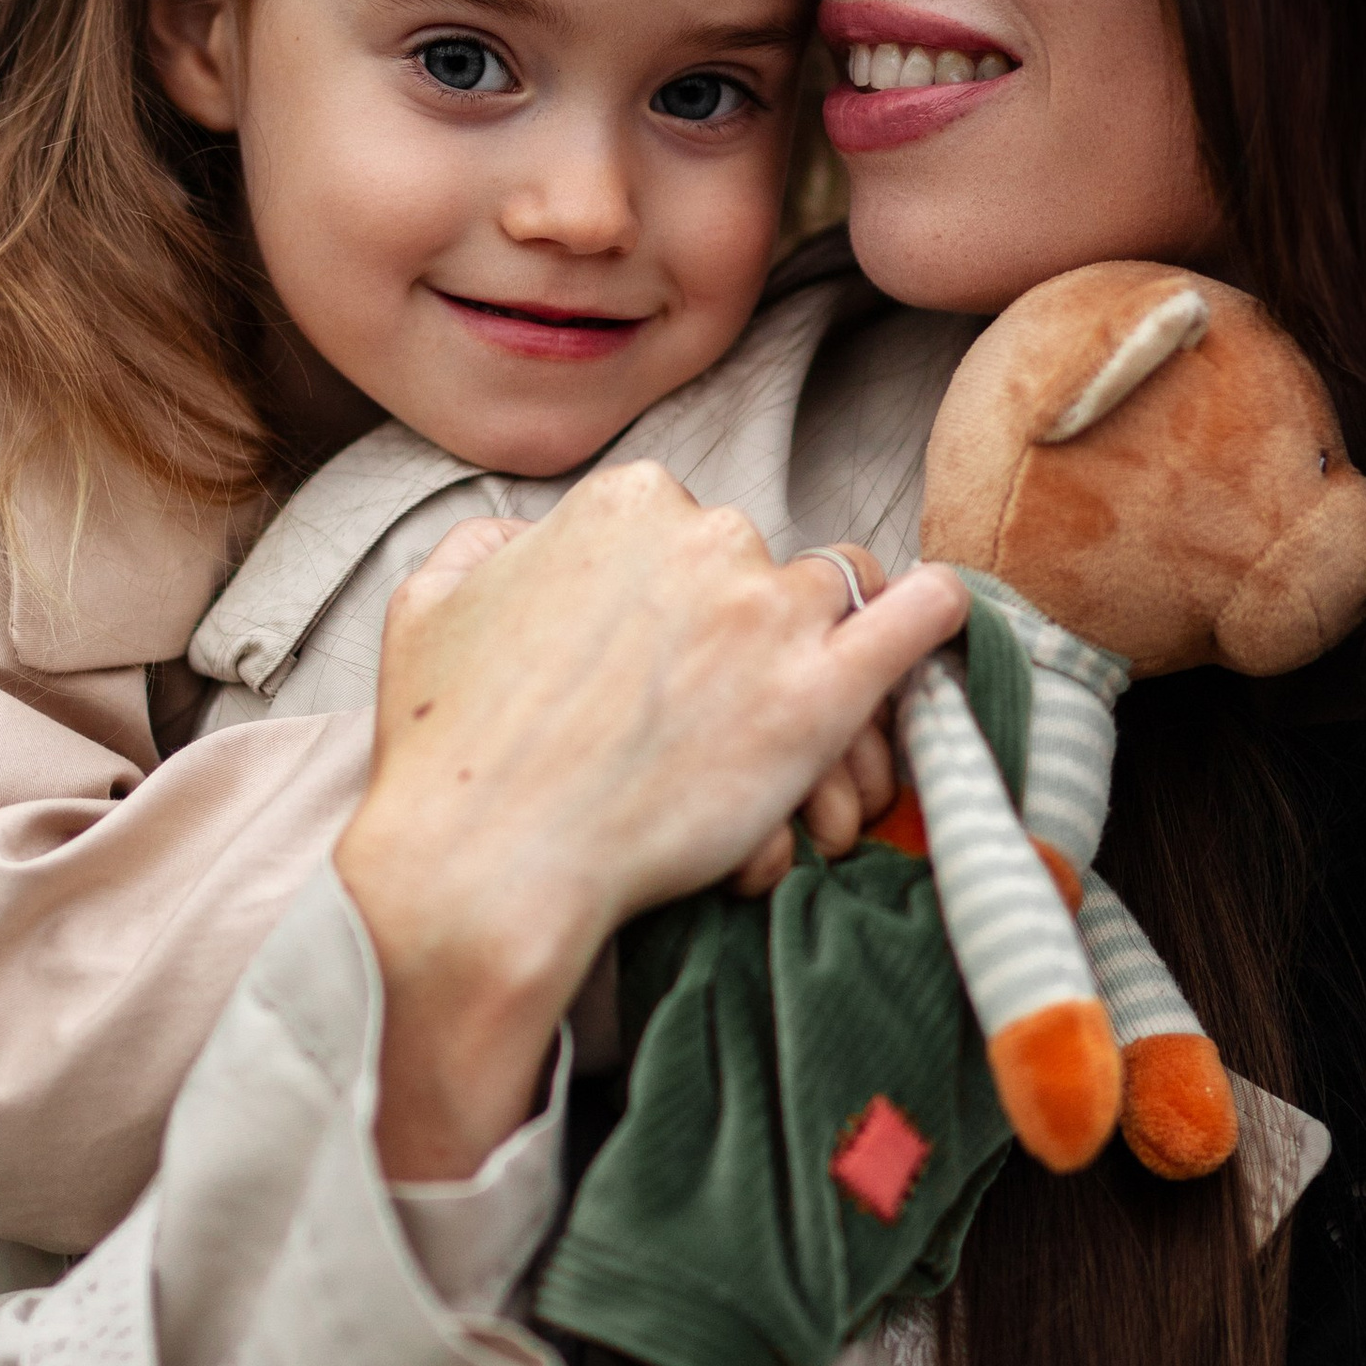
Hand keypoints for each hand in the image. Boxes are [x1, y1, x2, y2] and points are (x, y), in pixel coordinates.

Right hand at [335, 465, 964, 1177]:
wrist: (485, 862)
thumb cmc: (448, 747)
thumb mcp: (430, 602)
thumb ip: (490, 545)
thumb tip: (526, 539)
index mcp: (625, 503)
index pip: (694, 529)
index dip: (689, 602)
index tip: (674, 663)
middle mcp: (707, 536)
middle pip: (765, 568)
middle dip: (753, 636)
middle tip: (724, 721)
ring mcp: (770, 611)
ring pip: (842, 598)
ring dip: (825, 657)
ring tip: (796, 740)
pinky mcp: (822, 693)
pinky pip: (917, 618)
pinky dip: (932, 617)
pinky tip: (935, 628)